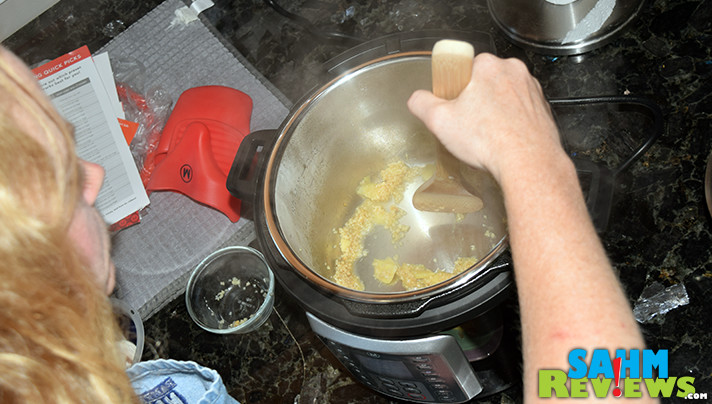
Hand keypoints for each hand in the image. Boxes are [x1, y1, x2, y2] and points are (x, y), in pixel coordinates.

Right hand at [407, 53, 564, 182]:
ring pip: (503, 96)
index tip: (454, 105)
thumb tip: (417, 99)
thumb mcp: (439, 121)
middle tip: (468, 124)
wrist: (528, 163)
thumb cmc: (491, 140)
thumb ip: (421, 104)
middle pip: (484, 81)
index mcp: (488, 66)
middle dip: (475, 100)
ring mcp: (531, 90)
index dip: (455, 88)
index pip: (464, 68)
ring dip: (494, 111)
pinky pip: (520, 111)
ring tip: (487, 135)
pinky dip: (511, 122)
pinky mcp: (543, 109)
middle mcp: (513, 71)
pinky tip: (503, 139)